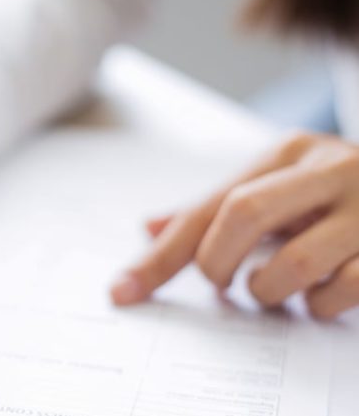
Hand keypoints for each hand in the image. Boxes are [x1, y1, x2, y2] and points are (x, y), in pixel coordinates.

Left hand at [111, 133, 358, 317]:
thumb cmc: (333, 198)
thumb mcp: (276, 192)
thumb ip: (214, 211)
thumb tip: (146, 229)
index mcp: (288, 153)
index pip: (207, 207)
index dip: (162, 255)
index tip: (124, 292)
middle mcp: (329, 168)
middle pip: (242, 215)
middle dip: (217, 263)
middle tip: (222, 284)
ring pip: (294, 263)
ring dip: (268, 291)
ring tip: (271, 289)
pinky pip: (344, 291)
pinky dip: (318, 307)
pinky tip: (318, 298)